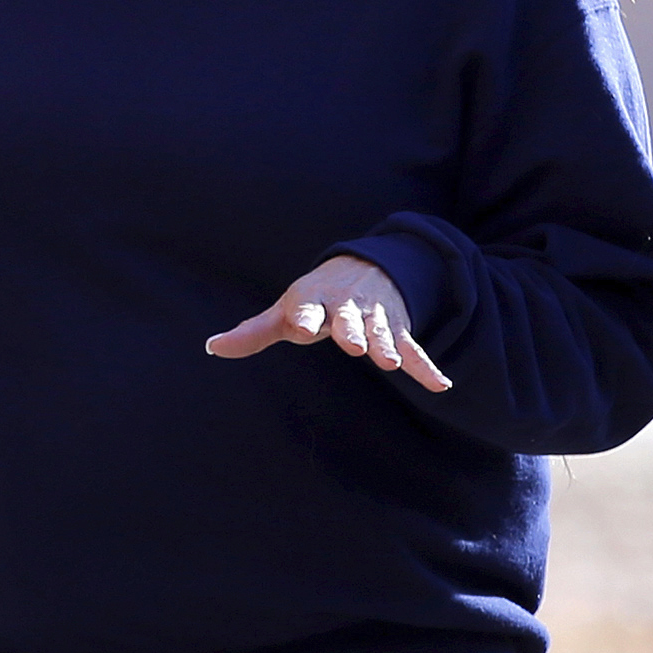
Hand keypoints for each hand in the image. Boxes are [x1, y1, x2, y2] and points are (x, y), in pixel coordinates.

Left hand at [209, 256, 451, 391]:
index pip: (308, 309)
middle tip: (355, 346)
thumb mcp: (286, 310)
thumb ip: (253, 332)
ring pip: (382, 334)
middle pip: (350, 321)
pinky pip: (413, 350)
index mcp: (315, 301)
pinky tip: (440, 385)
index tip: (302, 327)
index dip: (305, 318)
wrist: (365, 268)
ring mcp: (375, 319)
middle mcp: (347, 308)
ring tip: (392, 364)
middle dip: (353, 332)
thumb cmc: (316, 299)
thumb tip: (212, 348)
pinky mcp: (397, 330)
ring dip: (387, 346)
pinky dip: (426, 367)